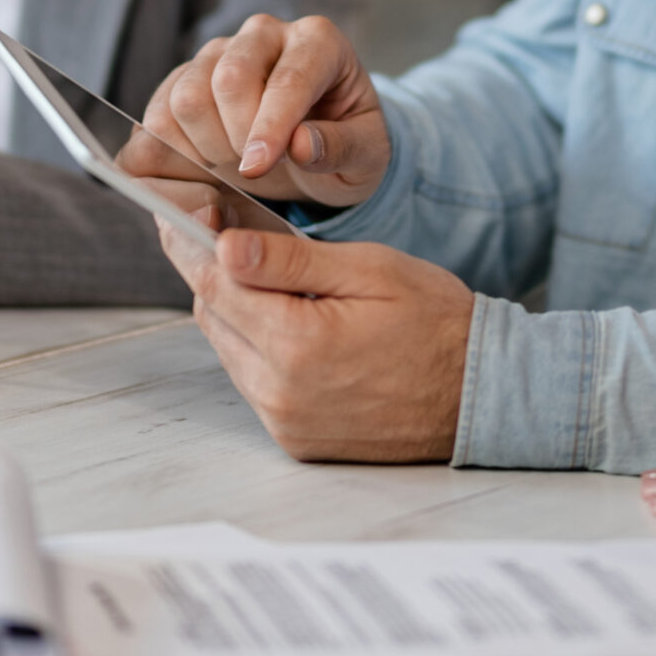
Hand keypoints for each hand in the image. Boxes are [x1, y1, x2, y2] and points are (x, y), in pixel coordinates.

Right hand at [144, 14, 390, 205]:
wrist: (316, 144)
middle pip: (226, 78)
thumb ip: (341, 147)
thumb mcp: (368, 154)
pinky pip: (155, 117)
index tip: (257, 169)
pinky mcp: (182, 80)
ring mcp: (217, 54)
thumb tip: (300, 145)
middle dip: (236, 137)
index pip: (286, 79)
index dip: (270, 127)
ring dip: (203, 146)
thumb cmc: (346, 143)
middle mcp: (263, 35)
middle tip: (257, 170)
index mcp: (318, 41)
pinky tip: (199, 171)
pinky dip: (167, 154)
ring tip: (233, 165)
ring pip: (184, 95)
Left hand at [155, 218, 470, 461]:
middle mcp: (280, 392)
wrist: (480, 394)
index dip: (190, 243)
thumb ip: (291, 260)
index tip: (175, 215)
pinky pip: (254, 383)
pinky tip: (292, 326)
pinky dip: (259, 350)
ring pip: (229, 351)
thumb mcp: (369, 270)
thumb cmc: (434, 322)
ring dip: (237, 313)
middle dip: (214, 274)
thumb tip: (223, 245)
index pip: (215, 283)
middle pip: (214, 317)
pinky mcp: (295, 440)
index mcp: (297, 343)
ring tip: (267, 280)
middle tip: (223, 235)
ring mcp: (286, 422)